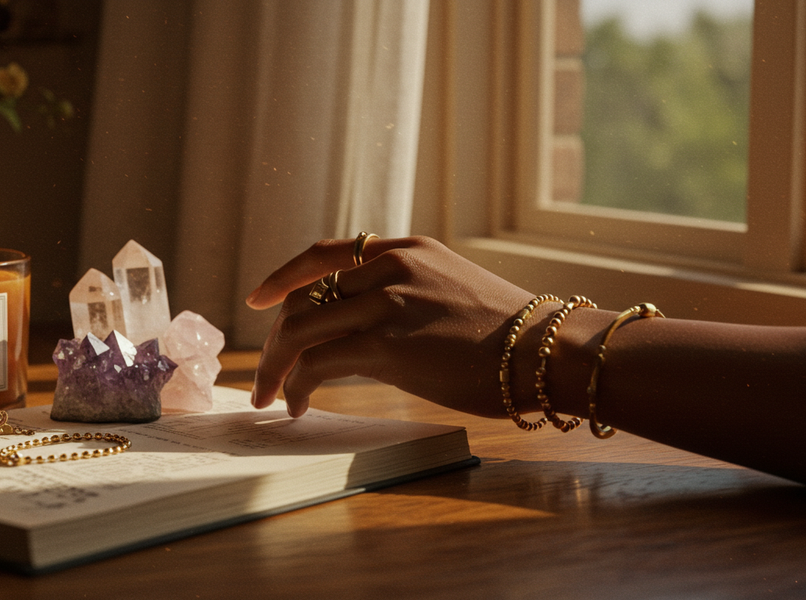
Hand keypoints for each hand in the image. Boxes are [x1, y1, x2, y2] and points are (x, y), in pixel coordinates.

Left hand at [246, 236, 536, 416]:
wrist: (547, 350)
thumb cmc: (508, 335)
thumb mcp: (450, 289)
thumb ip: (405, 294)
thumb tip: (363, 327)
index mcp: (405, 249)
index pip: (325, 253)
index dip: (283, 276)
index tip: (259, 299)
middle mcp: (389, 266)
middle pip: (304, 298)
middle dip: (277, 341)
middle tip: (267, 376)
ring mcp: (385, 302)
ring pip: (300, 330)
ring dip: (277, 369)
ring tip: (273, 398)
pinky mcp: (385, 343)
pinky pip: (316, 362)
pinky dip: (296, 386)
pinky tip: (299, 405)